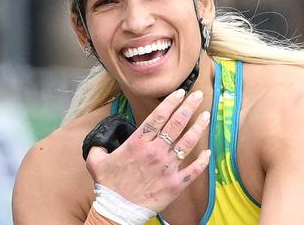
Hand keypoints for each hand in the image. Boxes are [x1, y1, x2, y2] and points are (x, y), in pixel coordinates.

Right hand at [85, 89, 210, 212]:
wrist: (117, 211)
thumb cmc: (108, 186)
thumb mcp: (96, 162)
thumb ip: (98, 148)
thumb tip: (98, 143)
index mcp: (137, 143)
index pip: (158, 116)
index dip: (171, 102)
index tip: (180, 93)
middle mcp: (154, 151)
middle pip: (176, 124)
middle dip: (189, 107)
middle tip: (198, 95)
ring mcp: (167, 167)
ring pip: (187, 142)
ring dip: (198, 127)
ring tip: (206, 115)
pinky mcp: (175, 184)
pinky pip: (193, 170)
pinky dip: (202, 161)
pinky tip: (208, 152)